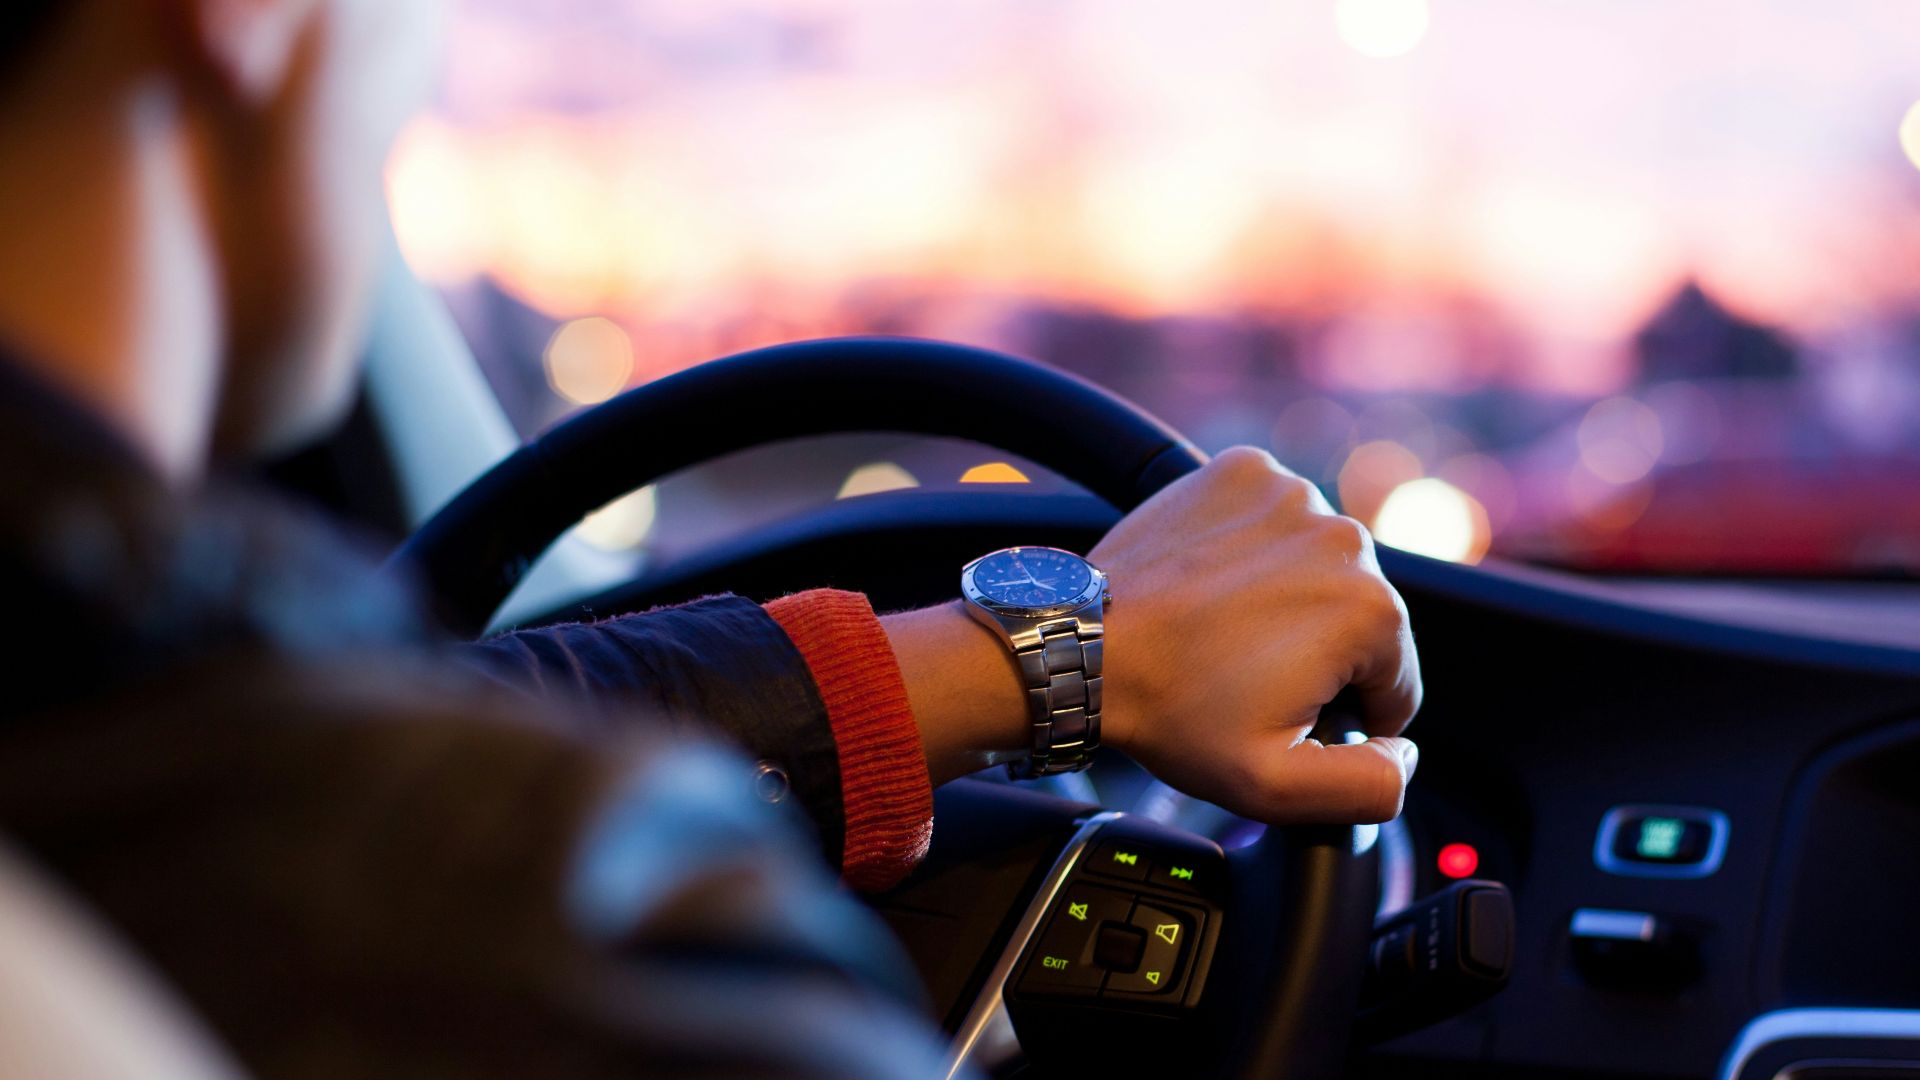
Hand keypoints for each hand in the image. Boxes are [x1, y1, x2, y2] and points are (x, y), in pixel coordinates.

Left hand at [884, 447, 1421, 824]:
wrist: (1084, 646)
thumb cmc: (1172, 712)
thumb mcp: (1277, 786)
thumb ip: (1370, 785)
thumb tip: (1406, 753)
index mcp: (1371, 611)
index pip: (1395, 683)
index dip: (1343, 715)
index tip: (1281, 712)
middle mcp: (1344, 537)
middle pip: (1361, 619)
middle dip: (1317, 654)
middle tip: (1243, 676)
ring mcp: (1291, 493)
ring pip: (1319, 566)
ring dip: (1289, 598)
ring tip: (1223, 631)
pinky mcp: (1244, 470)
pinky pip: (1275, 519)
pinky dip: (1255, 548)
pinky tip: (1213, 585)